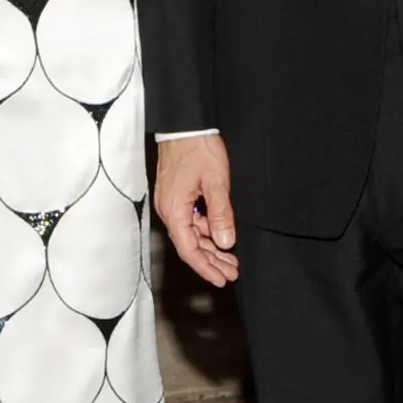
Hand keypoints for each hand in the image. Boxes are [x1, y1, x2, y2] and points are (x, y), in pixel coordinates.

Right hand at [153, 133, 238, 285]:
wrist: (185, 124)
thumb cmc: (198, 148)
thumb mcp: (216, 182)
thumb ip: (221, 214)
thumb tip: (225, 242)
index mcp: (175, 210)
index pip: (189, 249)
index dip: (206, 267)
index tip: (222, 279)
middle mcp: (169, 210)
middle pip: (190, 245)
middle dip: (211, 262)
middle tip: (232, 272)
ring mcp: (172, 203)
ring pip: (191, 235)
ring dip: (211, 248)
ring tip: (231, 259)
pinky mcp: (177, 196)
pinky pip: (191, 222)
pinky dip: (207, 232)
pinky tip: (221, 237)